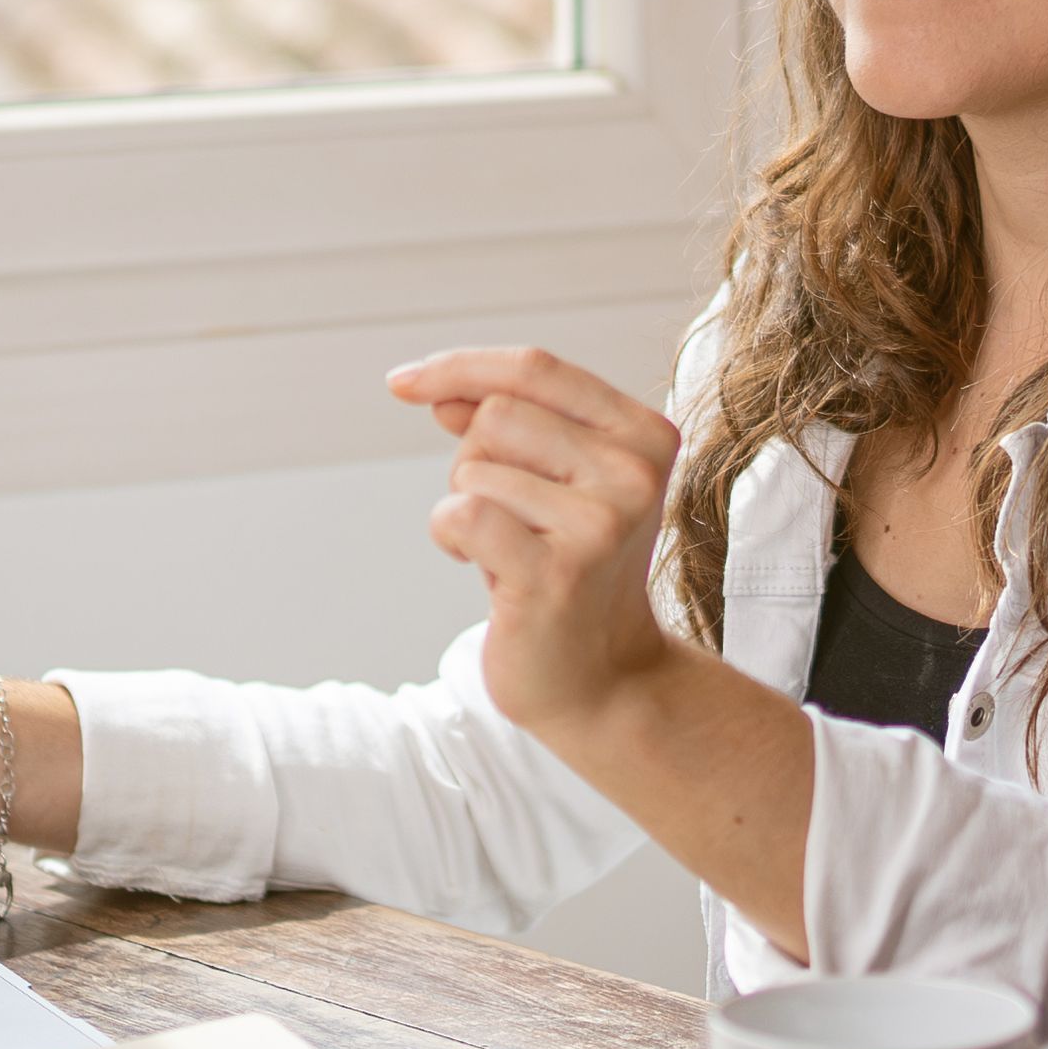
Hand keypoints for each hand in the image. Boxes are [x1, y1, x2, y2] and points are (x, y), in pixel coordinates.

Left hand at [386, 346, 683, 748]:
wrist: (603, 681)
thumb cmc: (568, 572)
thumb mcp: (553, 484)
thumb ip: (509, 427)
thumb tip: (439, 392)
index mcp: (645, 436)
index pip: (535, 368)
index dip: (460, 367)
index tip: (402, 383)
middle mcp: (635, 473)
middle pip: (496, 415)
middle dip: (474, 462)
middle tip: (509, 519)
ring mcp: (601, 524)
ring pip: (475, 469)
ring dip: (467, 508)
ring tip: (509, 553)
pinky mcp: (558, 573)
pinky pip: (461, 515)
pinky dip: (450, 538)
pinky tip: (483, 570)